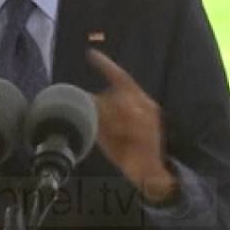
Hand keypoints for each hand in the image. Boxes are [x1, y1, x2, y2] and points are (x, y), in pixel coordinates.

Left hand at [86, 49, 175, 203]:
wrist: (147, 174)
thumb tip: (81, 103)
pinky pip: (127, 124)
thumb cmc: (127, 151)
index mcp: (138, 102)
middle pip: (118, 92)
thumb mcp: (106, 131)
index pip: (121, 78)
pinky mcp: (149, 132)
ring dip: (110, 120)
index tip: (91, 55)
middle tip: (97, 121)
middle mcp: (146, 106)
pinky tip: (119, 138)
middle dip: (103, 106)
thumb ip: (97, 116)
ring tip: (111, 134)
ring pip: (121, 106)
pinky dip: (118, 131)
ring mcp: (149, 119)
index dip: (106, 66)